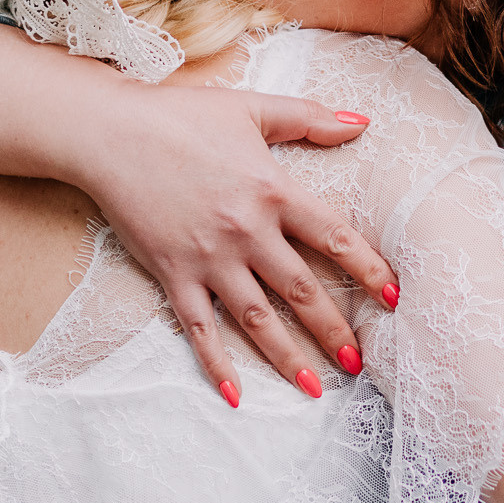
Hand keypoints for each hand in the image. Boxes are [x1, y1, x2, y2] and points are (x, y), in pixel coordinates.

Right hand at [0, 23, 394, 401]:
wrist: (109, 133)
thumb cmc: (180, 114)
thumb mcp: (251, 107)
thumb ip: (309, 117)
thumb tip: (361, 123)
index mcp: (272, 190)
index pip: (335, 237)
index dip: (369, 269)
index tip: (395, 297)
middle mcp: (246, 231)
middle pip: (302, 291)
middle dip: (335, 330)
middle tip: (360, 363)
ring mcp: (208, 258)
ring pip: (258, 320)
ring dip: (289, 357)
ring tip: (317, 388)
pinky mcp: (173, 274)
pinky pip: (200, 328)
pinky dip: (217, 363)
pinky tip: (235, 395)